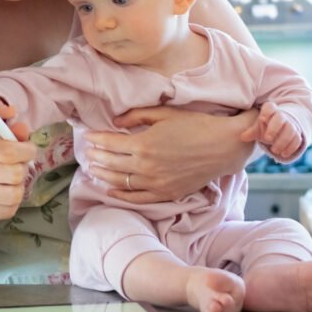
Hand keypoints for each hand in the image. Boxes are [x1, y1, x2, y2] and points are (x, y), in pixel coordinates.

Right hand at [0, 134, 35, 226]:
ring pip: (14, 194)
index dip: (26, 152)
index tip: (29, 153)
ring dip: (18, 191)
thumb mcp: (2, 147)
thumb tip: (22, 127)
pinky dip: (12, 206)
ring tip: (10, 187)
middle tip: (16, 172)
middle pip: (15, 173)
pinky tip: (2, 201)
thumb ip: (14, 136)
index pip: (6, 150)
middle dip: (23, 173)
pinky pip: (9, 210)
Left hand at [82, 106, 258, 202]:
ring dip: (103, 175)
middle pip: (111, 163)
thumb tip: (116, 122)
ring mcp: (155, 183)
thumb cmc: (196, 125)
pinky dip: (120, 195)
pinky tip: (110, 190)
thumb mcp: (165, 113)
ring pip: (119, 182)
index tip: (87, 137)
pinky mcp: (166, 193)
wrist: (224, 147)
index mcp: (144, 144)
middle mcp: (146, 166)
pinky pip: (136, 198)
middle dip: (96, 157)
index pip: (110, 143)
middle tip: (87, 152)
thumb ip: (137, 116)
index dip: (96, 140)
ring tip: (93, 169)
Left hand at [240, 101, 303, 161]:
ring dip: (282, 141)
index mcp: (270, 111)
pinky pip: (297, 139)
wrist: (282, 128)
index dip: (266, 112)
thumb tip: (243, 137)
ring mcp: (291, 125)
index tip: (261, 119)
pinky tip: (283, 154)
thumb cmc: (266, 127)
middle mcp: (282, 116)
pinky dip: (291, 148)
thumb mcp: (258, 128)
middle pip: (280, 118)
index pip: (270, 107)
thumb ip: (251, 132)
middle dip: (274, 128)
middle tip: (267, 139)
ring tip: (274, 150)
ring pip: (290, 130)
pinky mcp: (297, 134)